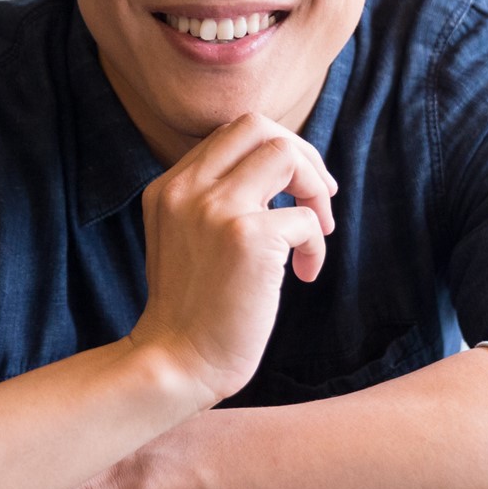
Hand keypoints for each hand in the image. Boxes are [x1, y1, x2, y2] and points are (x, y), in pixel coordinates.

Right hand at [131, 112, 335, 405]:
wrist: (175, 363)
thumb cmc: (191, 309)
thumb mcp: (184, 238)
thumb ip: (212, 201)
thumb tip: (278, 172)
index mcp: (168, 187)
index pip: (231, 133)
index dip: (274, 151)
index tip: (293, 189)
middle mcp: (187, 188)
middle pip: (257, 125)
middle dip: (301, 153)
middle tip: (319, 195)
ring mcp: (216, 209)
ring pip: (284, 152)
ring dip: (315, 187)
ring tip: (317, 229)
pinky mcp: (248, 239)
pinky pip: (305, 218)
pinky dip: (316, 244)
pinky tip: (304, 274)